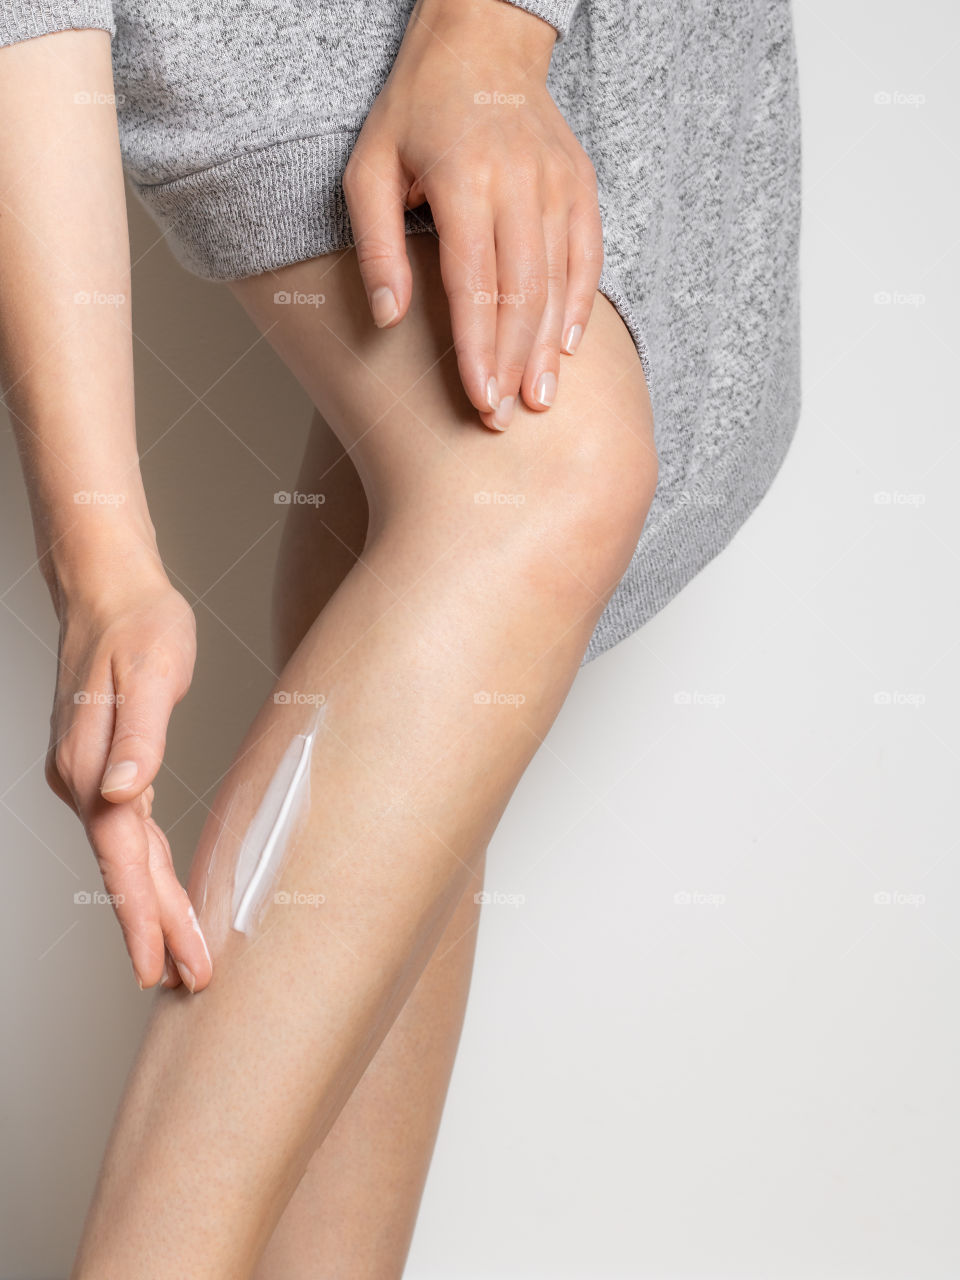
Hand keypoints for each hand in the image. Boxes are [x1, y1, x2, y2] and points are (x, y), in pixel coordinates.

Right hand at [45, 575, 211, 991]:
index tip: (162, 967)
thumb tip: (121, 794)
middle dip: (154, 927)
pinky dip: (143, 869)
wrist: (110, 589)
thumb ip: (140, 737)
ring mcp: (84, 775)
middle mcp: (81, 778)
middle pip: (122, 867)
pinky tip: (159, 889)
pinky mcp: (97, 766)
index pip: (123, 855)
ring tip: (179, 953)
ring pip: (122, 855)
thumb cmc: (141, 624)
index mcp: (93, 764)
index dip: (144, 914)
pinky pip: (123, 834)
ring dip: (150, 905)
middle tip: (188, 979)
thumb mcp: (153, 672)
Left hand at [343, 0, 602, 430]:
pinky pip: (587, 256)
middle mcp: (519, 182)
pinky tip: (565, 349)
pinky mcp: (580, 184)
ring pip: (559, 281)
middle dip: (513, 361)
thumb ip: (377, 245)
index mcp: (464, 179)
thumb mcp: (368, 167)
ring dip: (547, 347)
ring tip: (538, 399)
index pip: (474, 285)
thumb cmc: (415, 109)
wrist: (483, 39)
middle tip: (504, 416)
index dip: (477, 349)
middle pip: (523, 293)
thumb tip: (388, 319)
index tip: (478, 399)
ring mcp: (557, 183)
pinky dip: (579, 305)